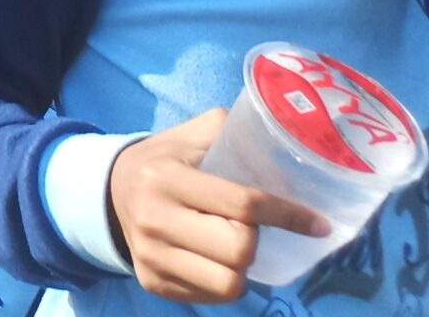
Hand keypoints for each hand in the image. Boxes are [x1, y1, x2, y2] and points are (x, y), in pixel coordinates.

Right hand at [109, 110, 329, 303]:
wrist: (110, 190)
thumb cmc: (165, 161)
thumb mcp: (190, 136)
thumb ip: (230, 131)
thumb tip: (286, 132)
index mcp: (166, 178)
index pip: (242, 204)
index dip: (289, 216)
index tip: (319, 225)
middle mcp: (154, 219)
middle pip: (238, 251)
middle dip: (257, 243)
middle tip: (254, 231)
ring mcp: (150, 256)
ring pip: (227, 284)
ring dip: (243, 269)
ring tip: (235, 250)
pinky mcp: (151, 282)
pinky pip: (209, 298)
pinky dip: (222, 282)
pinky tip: (215, 261)